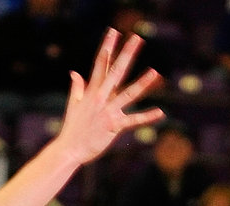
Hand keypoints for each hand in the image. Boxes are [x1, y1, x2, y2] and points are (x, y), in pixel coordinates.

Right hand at [57, 28, 163, 165]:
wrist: (69, 149)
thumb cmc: (72, 129)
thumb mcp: (73, 105)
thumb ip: (77, 88)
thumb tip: (74, 72)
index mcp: (92, 92)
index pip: (101, 64)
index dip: (108, 47)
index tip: (114, 32)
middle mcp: (101, 98)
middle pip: (116, 72)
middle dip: (126, 55)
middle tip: (137, 38)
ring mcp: (108, 112)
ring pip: (128, 94)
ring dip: (142, 83)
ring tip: (155, 72)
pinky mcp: (114, 126)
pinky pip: (133, 120)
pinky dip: (146, 117)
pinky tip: (160, 112)